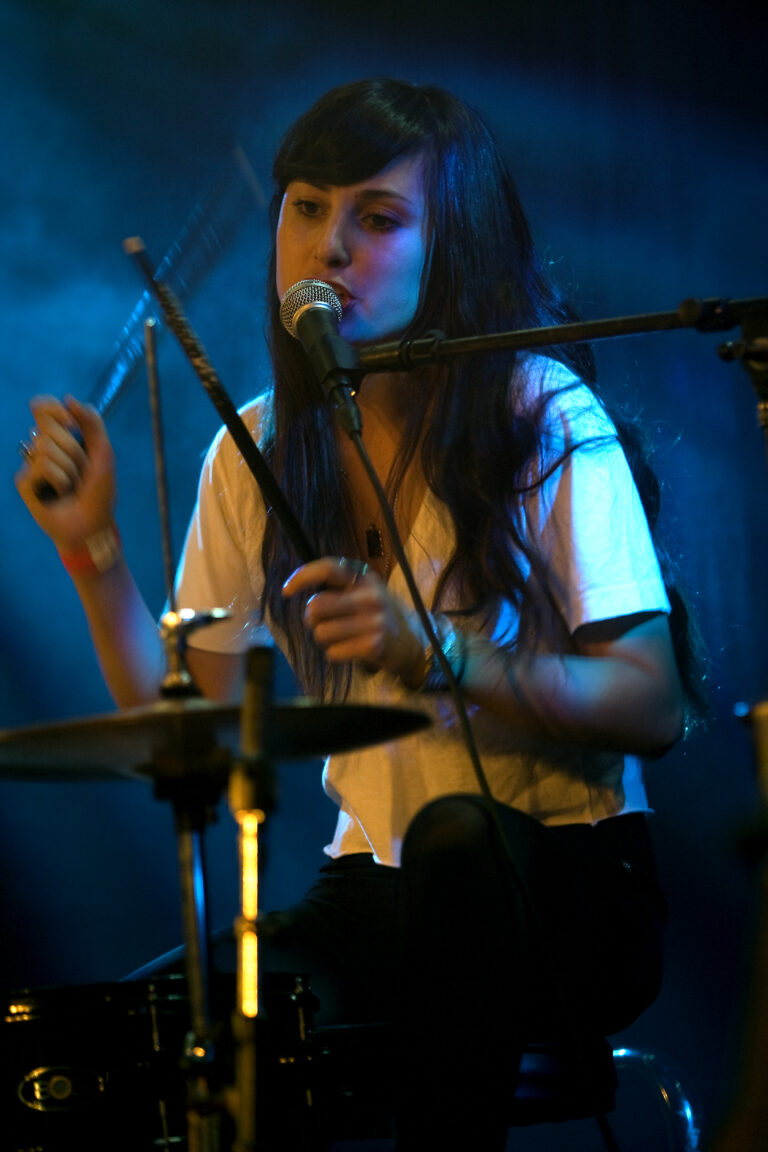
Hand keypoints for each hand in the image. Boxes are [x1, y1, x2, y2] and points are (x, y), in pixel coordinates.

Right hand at [15, 394, 116, 551]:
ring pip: (46, 447)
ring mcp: (31, 463)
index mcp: (61, 435)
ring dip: (70, 469)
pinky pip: (42, 466)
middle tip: (81, 471)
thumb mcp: (103, 453)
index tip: (70, 423)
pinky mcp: (24, 481)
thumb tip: (68, 398)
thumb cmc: (98, 491)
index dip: (53, 409)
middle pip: (47, 425)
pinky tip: (59, 494)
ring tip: (73, 486)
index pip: (44, 407)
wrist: (93, 523)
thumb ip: (92, 423)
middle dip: (74, 449)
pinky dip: (60, 480)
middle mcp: (42, 446)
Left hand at [282, 556, 425, 682]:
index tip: (286, 590)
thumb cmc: (381, 614)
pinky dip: (335, 654)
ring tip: (342, 638)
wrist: (415, 641)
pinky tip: (352, 650)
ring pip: (321, 633)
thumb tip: (299, 588)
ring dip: (324, 639)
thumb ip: (340, 586)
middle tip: (321, 623)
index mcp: (365, 579)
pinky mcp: (373, 645)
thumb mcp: (368, 590)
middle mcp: (370, 597)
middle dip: (311, 619)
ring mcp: (373, 622)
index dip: (302, 576)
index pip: (328, 568)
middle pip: (316, 606)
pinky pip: (333, 652)